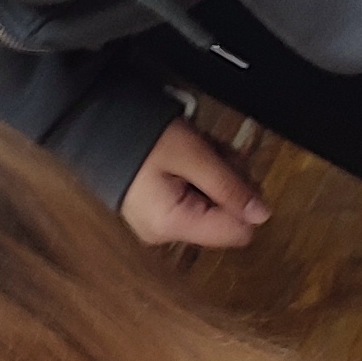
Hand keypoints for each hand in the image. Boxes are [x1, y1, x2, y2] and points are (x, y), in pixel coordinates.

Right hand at [119, 118, 270, 248]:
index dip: (244, 199)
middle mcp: (166, 234)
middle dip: (229, 183)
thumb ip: (230, 187)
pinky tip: (187, 159)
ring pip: (215, 207)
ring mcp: (162, 225)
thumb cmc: (142, 138)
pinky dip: (201, 177)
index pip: (237, 232)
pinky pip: (196, 201)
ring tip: (196, 151)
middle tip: (211, 154)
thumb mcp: (195, 156)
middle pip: (227, 218)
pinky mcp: (160, 214)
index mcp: (173, 225)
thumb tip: (262, 215)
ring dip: (216, 176)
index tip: (230, 171)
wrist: (99, 126)